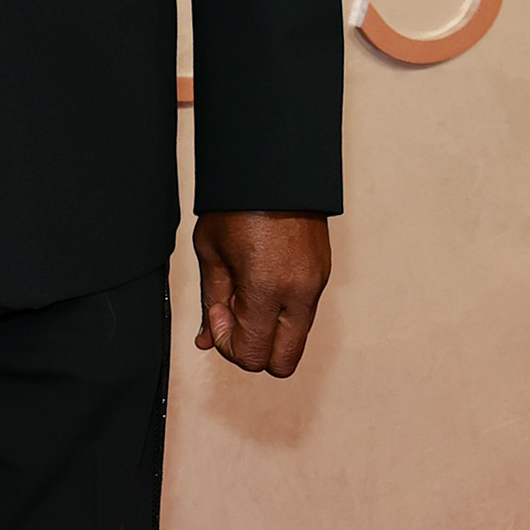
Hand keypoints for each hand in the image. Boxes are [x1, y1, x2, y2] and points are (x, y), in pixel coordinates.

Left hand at [193, 210, 330, 379]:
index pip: (252, 356)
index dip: (227, 344)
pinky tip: (261, 282)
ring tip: (245, 293)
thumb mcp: (211, 253)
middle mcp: (298, 293)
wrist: (275, 167)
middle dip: (254, 350)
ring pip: (295, 340)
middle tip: (233, 318)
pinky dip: (280, 312)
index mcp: (266, 290)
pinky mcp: (322, 275)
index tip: (218, 314)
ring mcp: (316, 285)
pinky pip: (303, 313)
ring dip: (268, 331)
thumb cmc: (237, 204)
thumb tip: (207, 339)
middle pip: (282, 363)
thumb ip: (211, 302)